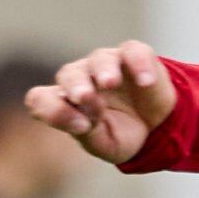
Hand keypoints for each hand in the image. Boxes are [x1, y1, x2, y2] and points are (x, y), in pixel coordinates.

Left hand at [29, 42, 178, 166]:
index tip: (81, 128)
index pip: (42, 99)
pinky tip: (145, 82)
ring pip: (99, 59)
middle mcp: (81, 78)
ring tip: (110, 82)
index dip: (53, 111)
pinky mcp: (133, 55)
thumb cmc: (122, 134)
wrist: (156, 127)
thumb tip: (83, 119)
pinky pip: (133, 52)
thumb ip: (88, 133)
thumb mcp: (104, 144)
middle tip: (84, 97)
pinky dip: (139, 65)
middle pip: (68, 74)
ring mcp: (107, 63)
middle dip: (75, 86)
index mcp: (65, 102)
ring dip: (103, 70)